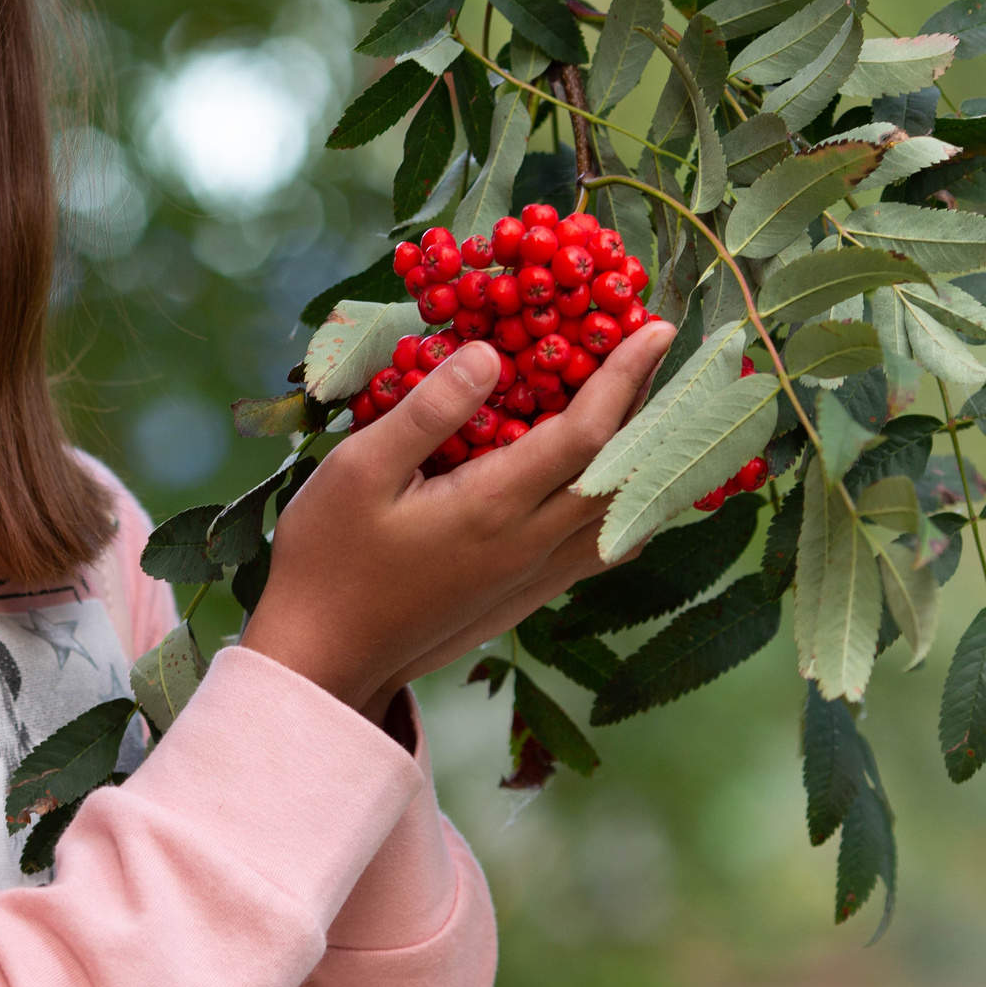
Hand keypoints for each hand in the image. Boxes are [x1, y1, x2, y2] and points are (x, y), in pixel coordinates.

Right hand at [240, 321, 676, 718]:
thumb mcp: (357, 470)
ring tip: (652, 413)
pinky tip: (615, 487)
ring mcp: (531, 578)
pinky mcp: (523, 599)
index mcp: (494, 507)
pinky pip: (599, 551)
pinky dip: (626, 510)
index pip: (587, 434)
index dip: (626, 377)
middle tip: (662, 356)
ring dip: (648, 463)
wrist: (323, 658)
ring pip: (623, 522)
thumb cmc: (328, 558)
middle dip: (651, 408)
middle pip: (623, 474)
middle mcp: (530, 546)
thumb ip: (427, 411)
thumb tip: (489, 354)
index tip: (655, 329)